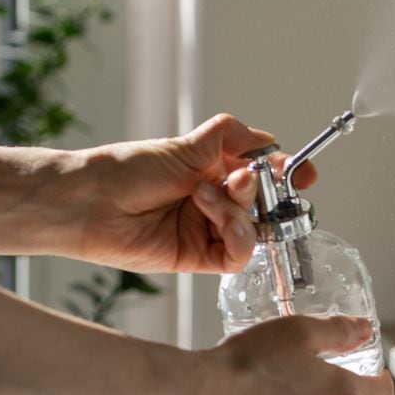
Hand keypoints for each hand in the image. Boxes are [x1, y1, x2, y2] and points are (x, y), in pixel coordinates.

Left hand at [72, 113, 318, 273]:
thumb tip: (267, 141)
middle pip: (265, 202)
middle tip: (243, 181)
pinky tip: (213, 217)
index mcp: (214, 169)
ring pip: (254, 228)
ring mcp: (208, 229)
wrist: (90, 204)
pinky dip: (236, 236)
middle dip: (262, 191)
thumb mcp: (186, 145)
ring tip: (207, 196)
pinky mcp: (200, 257)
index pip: (264, 172)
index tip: (304, 174)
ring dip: (239, 211)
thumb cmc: (128, 170)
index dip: (288, 174)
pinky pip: (237, 254)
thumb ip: (231, 136)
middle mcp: (216, 200)